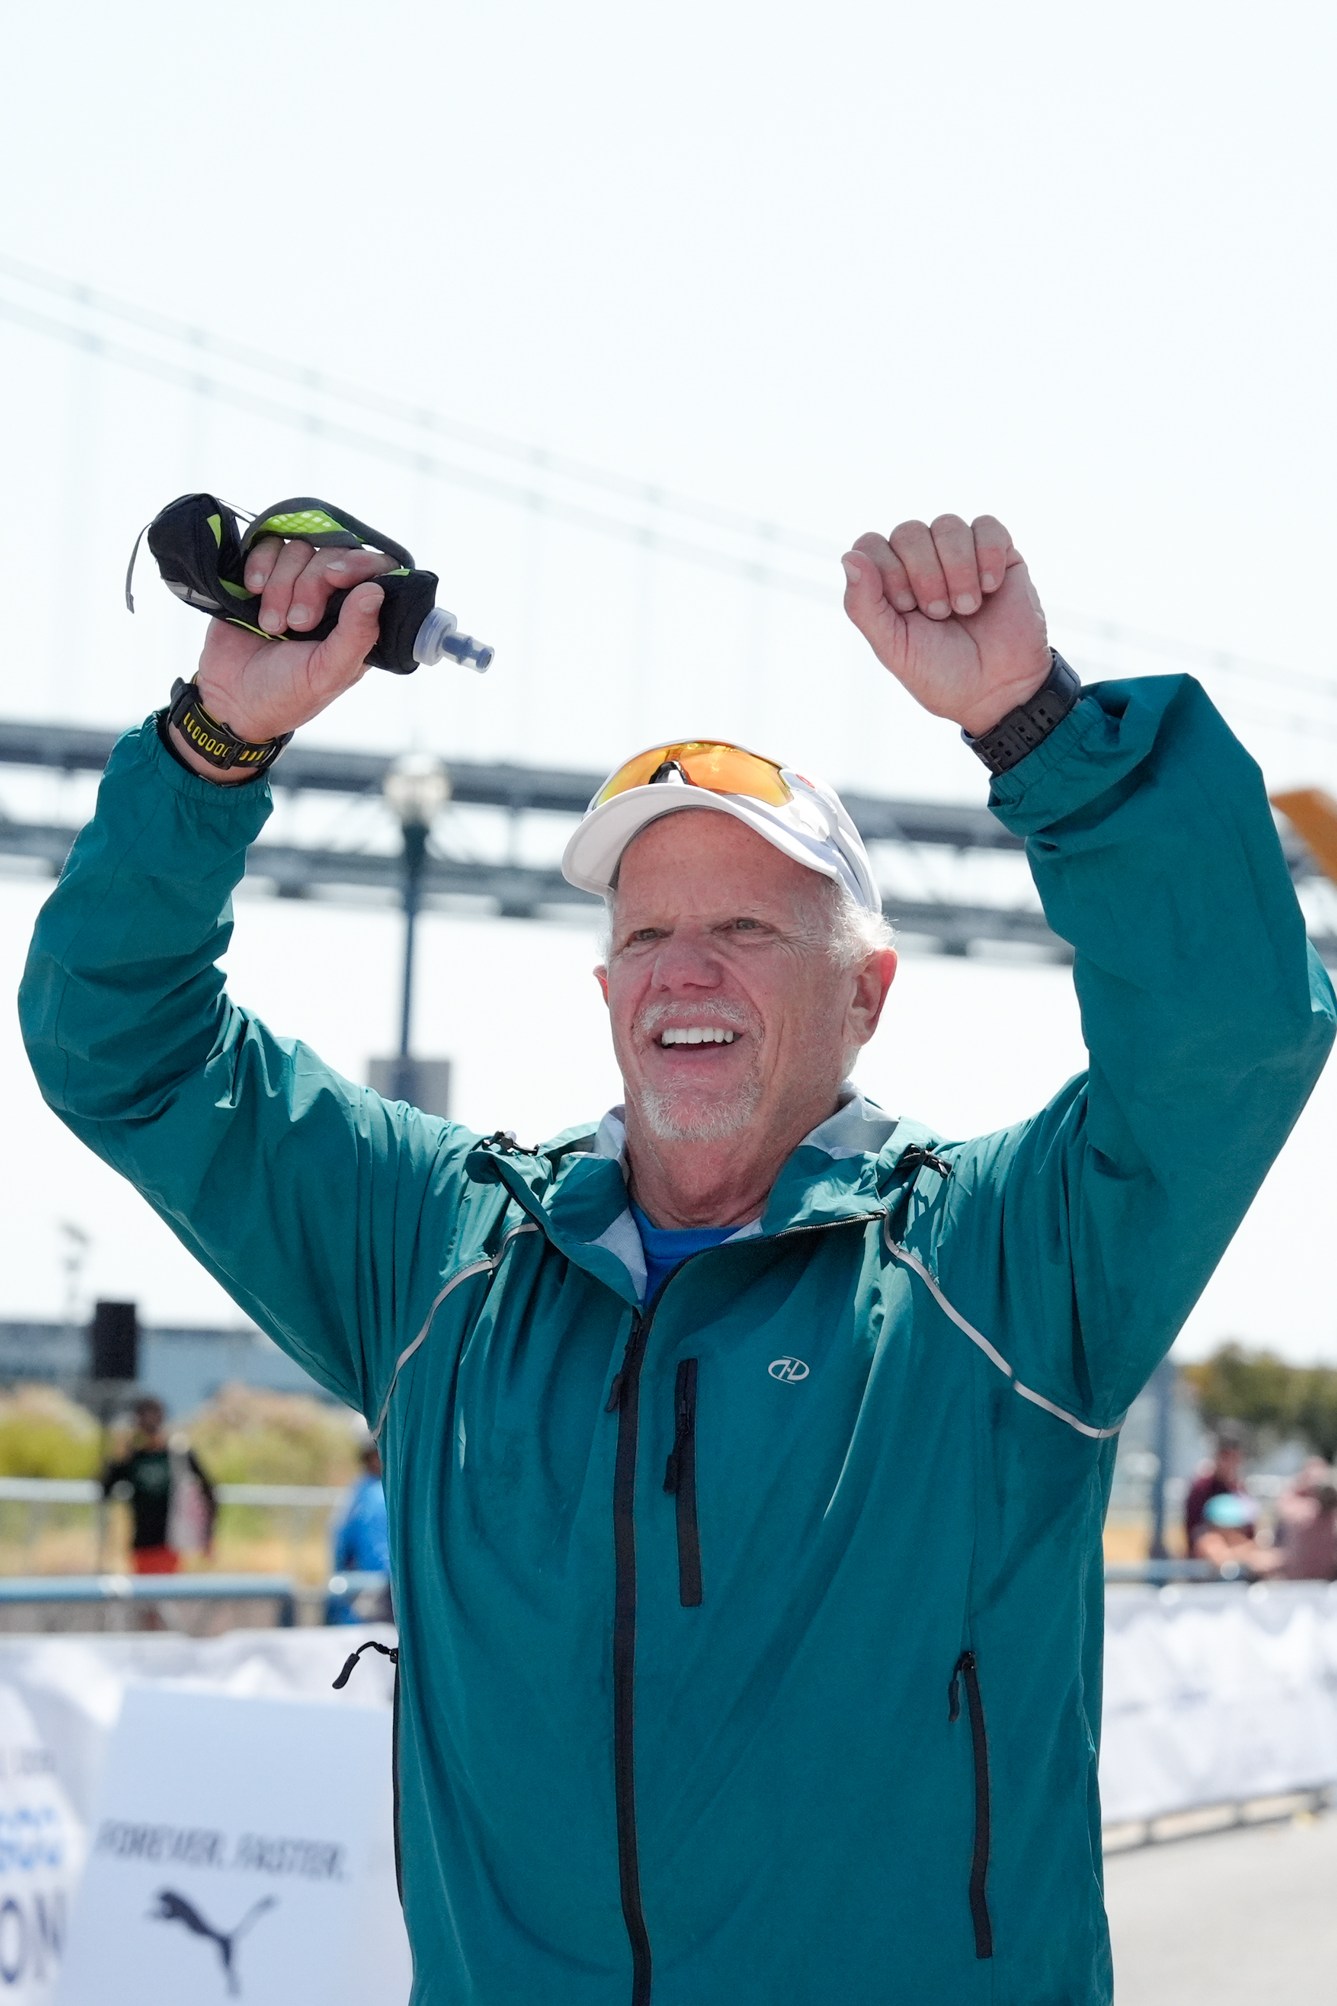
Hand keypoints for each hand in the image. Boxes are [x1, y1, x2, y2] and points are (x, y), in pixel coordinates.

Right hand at [171, 537, 392, 779]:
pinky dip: (259, 565)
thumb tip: (376, 591)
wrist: (230, 699)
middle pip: (333, 554)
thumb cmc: (287, 695)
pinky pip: (268, 544)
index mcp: (357, 619)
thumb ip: (356, 635)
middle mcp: (332, 595)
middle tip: (297, 624)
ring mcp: (296, 581)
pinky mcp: (263, 573)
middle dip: (311, 585)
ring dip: (281, 586)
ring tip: (271, 626)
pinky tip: (252, 592)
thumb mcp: (326, 674)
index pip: (378, 570)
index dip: (361, 564)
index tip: (336, 577)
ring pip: (299, 548)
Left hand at [841, 514, 1050, 737]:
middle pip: (908, 532)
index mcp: (889, 582)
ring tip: (967, 608)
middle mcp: (922, 562)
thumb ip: (864, 606)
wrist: (998, 690)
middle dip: (924, 574)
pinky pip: (987, 525)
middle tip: (939, 613)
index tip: (905, 607)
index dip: (886, 570)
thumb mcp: (893, 647)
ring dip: (957, 569)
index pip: (870, 544)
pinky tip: (990, 587)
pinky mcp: (999, 554)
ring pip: (947, 525)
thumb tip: (848, 558)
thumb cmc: (941, 672)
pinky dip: (988, 555)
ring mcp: (960, 555)